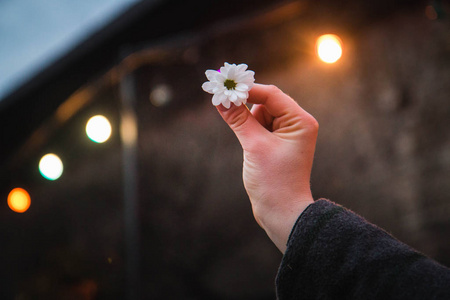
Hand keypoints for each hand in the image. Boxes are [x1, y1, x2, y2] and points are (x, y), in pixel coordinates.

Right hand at [217, 84, 317, 252]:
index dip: (248, 89)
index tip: (224, 86)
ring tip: (251, 147)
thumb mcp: (254, 146)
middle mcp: (297, 124)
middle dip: (246, 107)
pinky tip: (251, 149)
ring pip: (260, 115)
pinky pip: (260, 128)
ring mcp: (288, 134)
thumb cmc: (274, 181)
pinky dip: (249, 131)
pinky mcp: (277, 144)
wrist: (282, 212)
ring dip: (248, 123)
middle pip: (265, 103)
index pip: (271, 95)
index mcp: (300, 121)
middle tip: (224, 106)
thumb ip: (238, 119)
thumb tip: (221, 98)